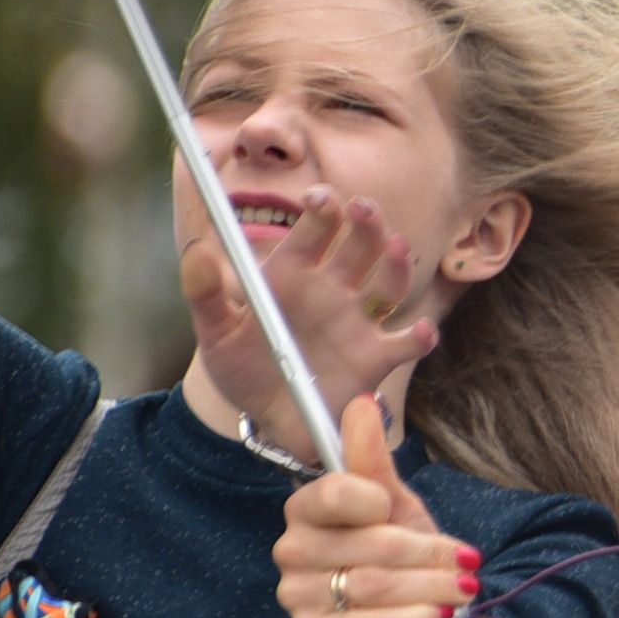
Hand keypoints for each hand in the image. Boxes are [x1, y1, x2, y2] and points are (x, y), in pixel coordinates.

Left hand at [186, 186, 437, 463]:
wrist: (265, 419)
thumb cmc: (241, 367)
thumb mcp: (215, 333)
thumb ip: (205, 294)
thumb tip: (197, 253)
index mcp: (295, 273)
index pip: (316, 228)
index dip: (321, 208)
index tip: (317, 198)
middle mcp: (334, 289)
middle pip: (361, 242)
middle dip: (366, 221)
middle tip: (361, 208)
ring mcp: (359, 321)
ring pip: (390, 281)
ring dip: (397, 263)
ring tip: (396, 247)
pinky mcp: (375, 358)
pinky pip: (405, 343)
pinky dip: (419, 337)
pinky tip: (421, 332)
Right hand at [274, 398, 482, 617]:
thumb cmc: (401, 558)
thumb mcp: (395, 504)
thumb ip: (373, 459)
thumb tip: (362, 401)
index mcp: (306, 509)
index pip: (333, 492)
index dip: (377, 500)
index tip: (401, 509)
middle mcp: (291, 550)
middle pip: (367, 543)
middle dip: (427, 553)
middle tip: (468, 562)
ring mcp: (296, 596)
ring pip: (371, 586)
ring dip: (429, 587)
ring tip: (464, 589)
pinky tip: (438, 616)